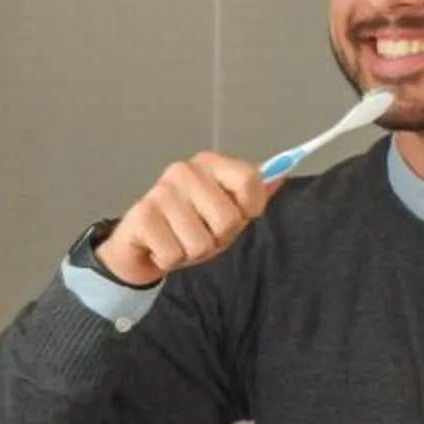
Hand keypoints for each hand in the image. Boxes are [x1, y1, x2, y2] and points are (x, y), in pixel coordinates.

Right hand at [94, 153, 273, 286]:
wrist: (142, 246)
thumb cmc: (188, 227)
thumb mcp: (226, 212)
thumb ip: (252, 195)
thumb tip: (281, 175)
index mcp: (209, 163)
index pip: (250, 179)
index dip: (250, 208)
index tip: (239, 215)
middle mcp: (184, 171)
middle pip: (228, 219)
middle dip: (218, 238)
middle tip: (201, 233)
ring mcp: (161, 192)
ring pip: (201, 242)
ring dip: (193, 252)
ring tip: (180, 240)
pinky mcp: (142, 216)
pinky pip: (175, 254)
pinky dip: (171, 260)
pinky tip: (162, 246)